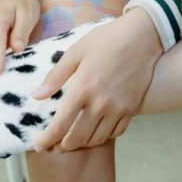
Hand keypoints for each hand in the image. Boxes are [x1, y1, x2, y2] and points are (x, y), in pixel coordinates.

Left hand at [27, 10, 164, 152]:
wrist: (144, 35)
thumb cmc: (107, 39)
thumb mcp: (76, 51)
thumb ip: (55, 76)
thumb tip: (37, 95)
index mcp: (82, 89)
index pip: (60, 126)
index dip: (46, 140)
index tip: (38, 146)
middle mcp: (100, 103)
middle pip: (77, 138)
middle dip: (62, 146)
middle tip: (55, 146)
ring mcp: (118, 108)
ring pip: (97, 139)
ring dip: (82, 143)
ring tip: (74, 140)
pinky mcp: (132, 108)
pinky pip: (116, 132)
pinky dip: (103, 136)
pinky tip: (96, 131)